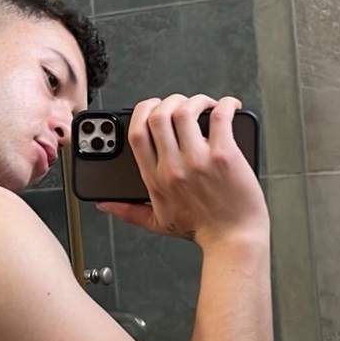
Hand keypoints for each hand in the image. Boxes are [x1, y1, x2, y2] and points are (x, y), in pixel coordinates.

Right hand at [97, 94, 267, 246]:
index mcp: (155, 178)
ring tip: (204, 104)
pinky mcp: (224, 155)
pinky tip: (229, 106)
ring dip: (195, 100)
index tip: (152, 107)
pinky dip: (225, 105)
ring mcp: (198, 160)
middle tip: (181, 104)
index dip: (142, 112)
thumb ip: (128, 212)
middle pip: (158, 116)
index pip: (136, 134)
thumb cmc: (202, 229)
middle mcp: (173, 167)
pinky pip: (220, 117)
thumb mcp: (157, 222)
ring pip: (185, 111)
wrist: (233, 240)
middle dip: (168, 101)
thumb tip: (105, 205)